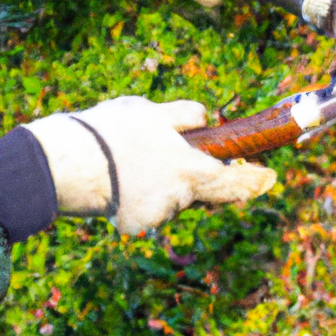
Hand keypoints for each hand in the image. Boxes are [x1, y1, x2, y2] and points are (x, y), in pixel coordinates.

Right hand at [23, 96, 275, 234]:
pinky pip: (144, 209)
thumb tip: (205, 118)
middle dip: (187, 174)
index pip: (235, 182)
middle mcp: (178, 199)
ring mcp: (155, 216)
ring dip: (160, 184)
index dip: (254, 180)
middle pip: (197, 189)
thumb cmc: (111, 131)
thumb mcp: (151, 110)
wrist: (66, 164)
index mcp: (190, 170)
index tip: (268, 177)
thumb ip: (184, 116)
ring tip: (127, 161)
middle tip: (163, 155)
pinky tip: (115, 179)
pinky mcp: (132, 226)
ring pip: (169, 198)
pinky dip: (136, 196)